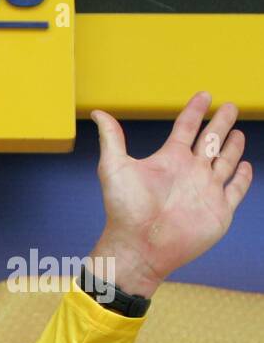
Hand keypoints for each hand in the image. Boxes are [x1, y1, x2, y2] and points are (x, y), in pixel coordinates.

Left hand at [88, 92, 251, 297]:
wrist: (139, 246)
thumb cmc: (124, 210)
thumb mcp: (115, 168)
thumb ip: (112, 139)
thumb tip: (99, 113)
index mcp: (168, 160)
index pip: (186, 128)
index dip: (195, 111)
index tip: (204, 95)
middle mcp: (189, 172)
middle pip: (210, 140)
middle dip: (220, 122)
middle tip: (229, 105)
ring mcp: (206, 190)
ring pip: (224, 161)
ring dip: (232, 146)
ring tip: (237, 132)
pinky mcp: (219, 209)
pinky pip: (235, 189)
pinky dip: (242, 177)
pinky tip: (244, 166)